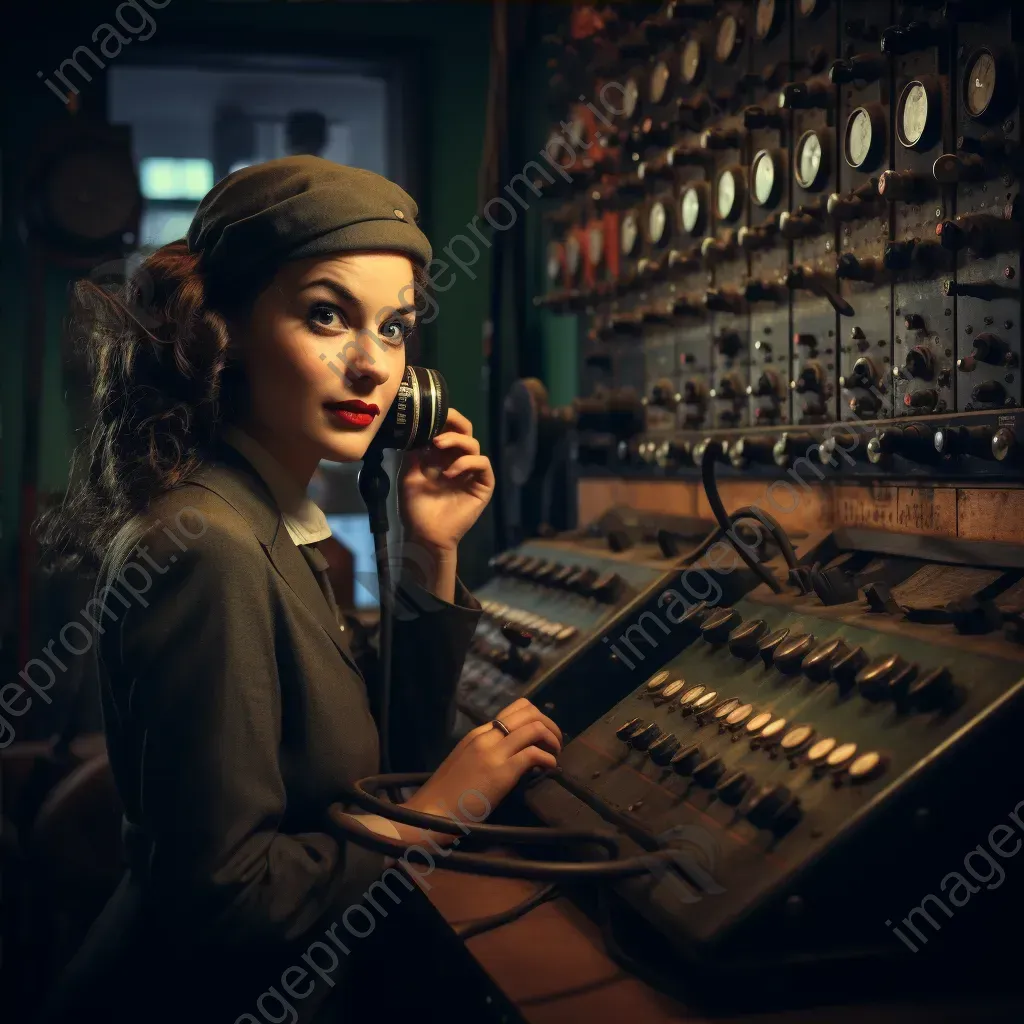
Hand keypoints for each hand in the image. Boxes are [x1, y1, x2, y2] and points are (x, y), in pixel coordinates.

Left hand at [399, 408, 493, 558]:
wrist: (425, 535)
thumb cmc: (416, 508)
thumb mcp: (409, 474)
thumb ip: (415, 452)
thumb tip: (415, 430)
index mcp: (443, 457)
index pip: (449, 430)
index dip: (444, 418)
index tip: (429, 413)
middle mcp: (459, 461)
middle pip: (466, 431)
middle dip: (454, 422)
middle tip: (439, 424)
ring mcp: (472, 473)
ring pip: (474, 445)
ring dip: (456, 441)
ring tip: (437, 447)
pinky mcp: (483, 485)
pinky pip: (483, 464)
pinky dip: (467, 462)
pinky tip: (450, 472)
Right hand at [399, 698, 561, 845]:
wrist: (431, 813)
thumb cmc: (447, 795)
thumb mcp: (466, 762)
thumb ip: (487, 753)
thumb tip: (512, 754)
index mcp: (478, 733)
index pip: (515, 709)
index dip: (536, 718)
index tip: (543, 737)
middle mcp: (486, 736)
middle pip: (528, 711)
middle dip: (550, 724)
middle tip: (555, 744)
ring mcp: (493, 752)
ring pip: (534, 727)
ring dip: (552, 738)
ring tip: (554, 755)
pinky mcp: (501, 772)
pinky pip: (534, 753)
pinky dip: (548, 759)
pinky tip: (549, 769)